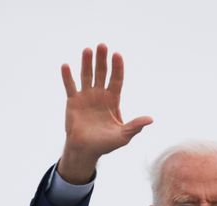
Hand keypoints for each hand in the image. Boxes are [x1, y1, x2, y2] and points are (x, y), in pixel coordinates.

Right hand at [58, 44, 152, 183]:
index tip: (117, 55)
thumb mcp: (123, 136)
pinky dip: (67, 76)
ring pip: (86, 75)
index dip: (117, 68)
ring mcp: (86, 96)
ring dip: (86, 63)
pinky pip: (70, 86)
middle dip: (102, 60)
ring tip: (87, 50)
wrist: (86, 150)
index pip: (116, 80)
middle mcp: (100, 95)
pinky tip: (66, 65)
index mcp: (113, 100)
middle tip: (102, 45)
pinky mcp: (73, 101)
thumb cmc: (106, 144)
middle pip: (102, 73)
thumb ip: (135, 126)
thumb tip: (151, 119)